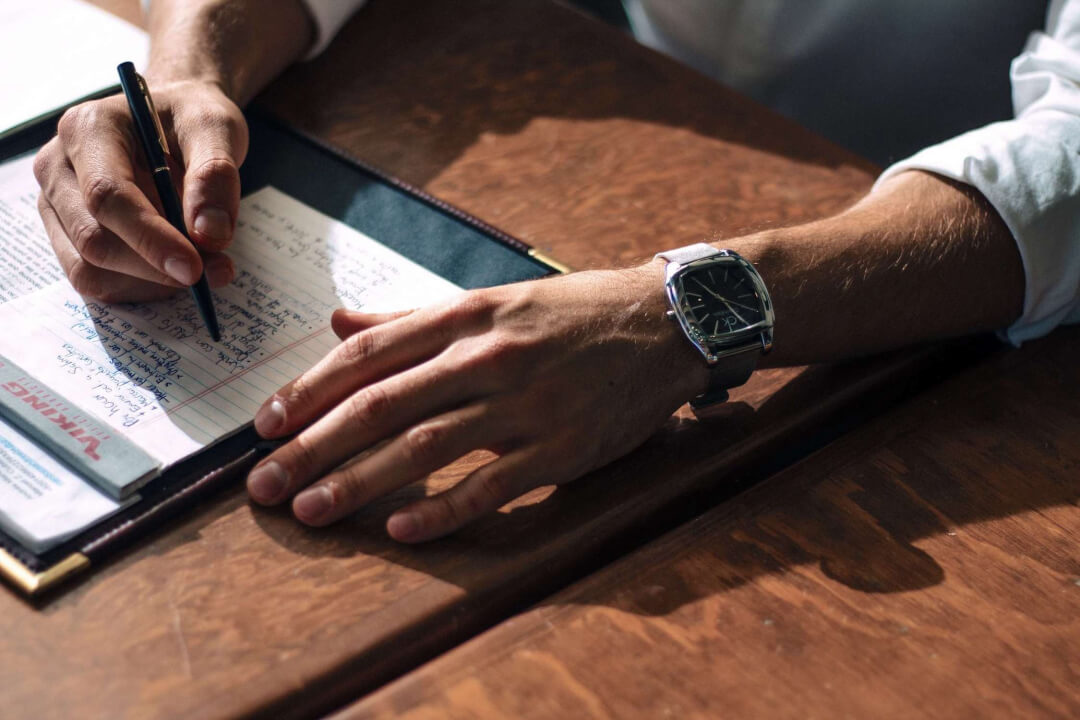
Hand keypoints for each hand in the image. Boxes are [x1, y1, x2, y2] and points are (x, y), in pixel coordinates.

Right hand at [33, 79, 246, 301]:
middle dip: (156, 267)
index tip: (195, 268)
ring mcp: (57, 203)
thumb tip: (209, 234)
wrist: (174, 120)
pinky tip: (175, 270)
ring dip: (152, 283)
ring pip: (90, 269)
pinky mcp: (68, 233)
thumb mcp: (216, 128)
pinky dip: (142, 287)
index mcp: (89, 129)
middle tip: (217, 271)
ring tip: (206, 266)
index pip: (107, 196)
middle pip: (94, 239)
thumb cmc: (190, 118)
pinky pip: (96, 280)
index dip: (150, 238)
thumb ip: (215, 175)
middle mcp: (59, 166)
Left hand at [245, 263, 709, 541]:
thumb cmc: (572, 313)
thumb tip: (338, 322)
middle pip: (381, 405)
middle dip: (312, 446)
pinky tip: (400, 532)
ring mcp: (525, 404)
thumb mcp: (491, 299)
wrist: (665, 324)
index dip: (309, 390)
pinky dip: (442, 511)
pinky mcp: (561, 448)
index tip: (266, 424)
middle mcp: (487, 356)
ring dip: (359, 483)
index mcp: (466, 316)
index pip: (368, 354)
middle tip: (264, 483)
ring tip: (311, 510)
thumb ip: (412, 316)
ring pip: (424, 447)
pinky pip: (491, 486)